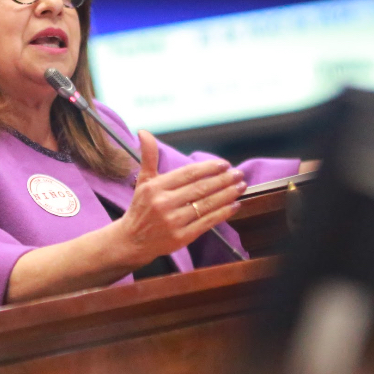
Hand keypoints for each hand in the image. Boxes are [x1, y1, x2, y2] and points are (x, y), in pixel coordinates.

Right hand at [112, 131, 245, 268]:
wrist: (132, 241)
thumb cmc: (140, 208)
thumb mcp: (143, 181)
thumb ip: (149, 156)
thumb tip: (144, 132)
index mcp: (156, 187)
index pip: (188, 174)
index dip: (208, 168)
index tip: (224, 164)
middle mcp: (164, 203)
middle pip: (200, 188)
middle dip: (223, 180)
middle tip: (239, 174)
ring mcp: (174, 221)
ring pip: (206, 205)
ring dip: (227, 195)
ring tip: (241, 187)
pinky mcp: (181, 237)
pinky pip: (207, 222)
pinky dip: (223, 213)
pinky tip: (234, 206)